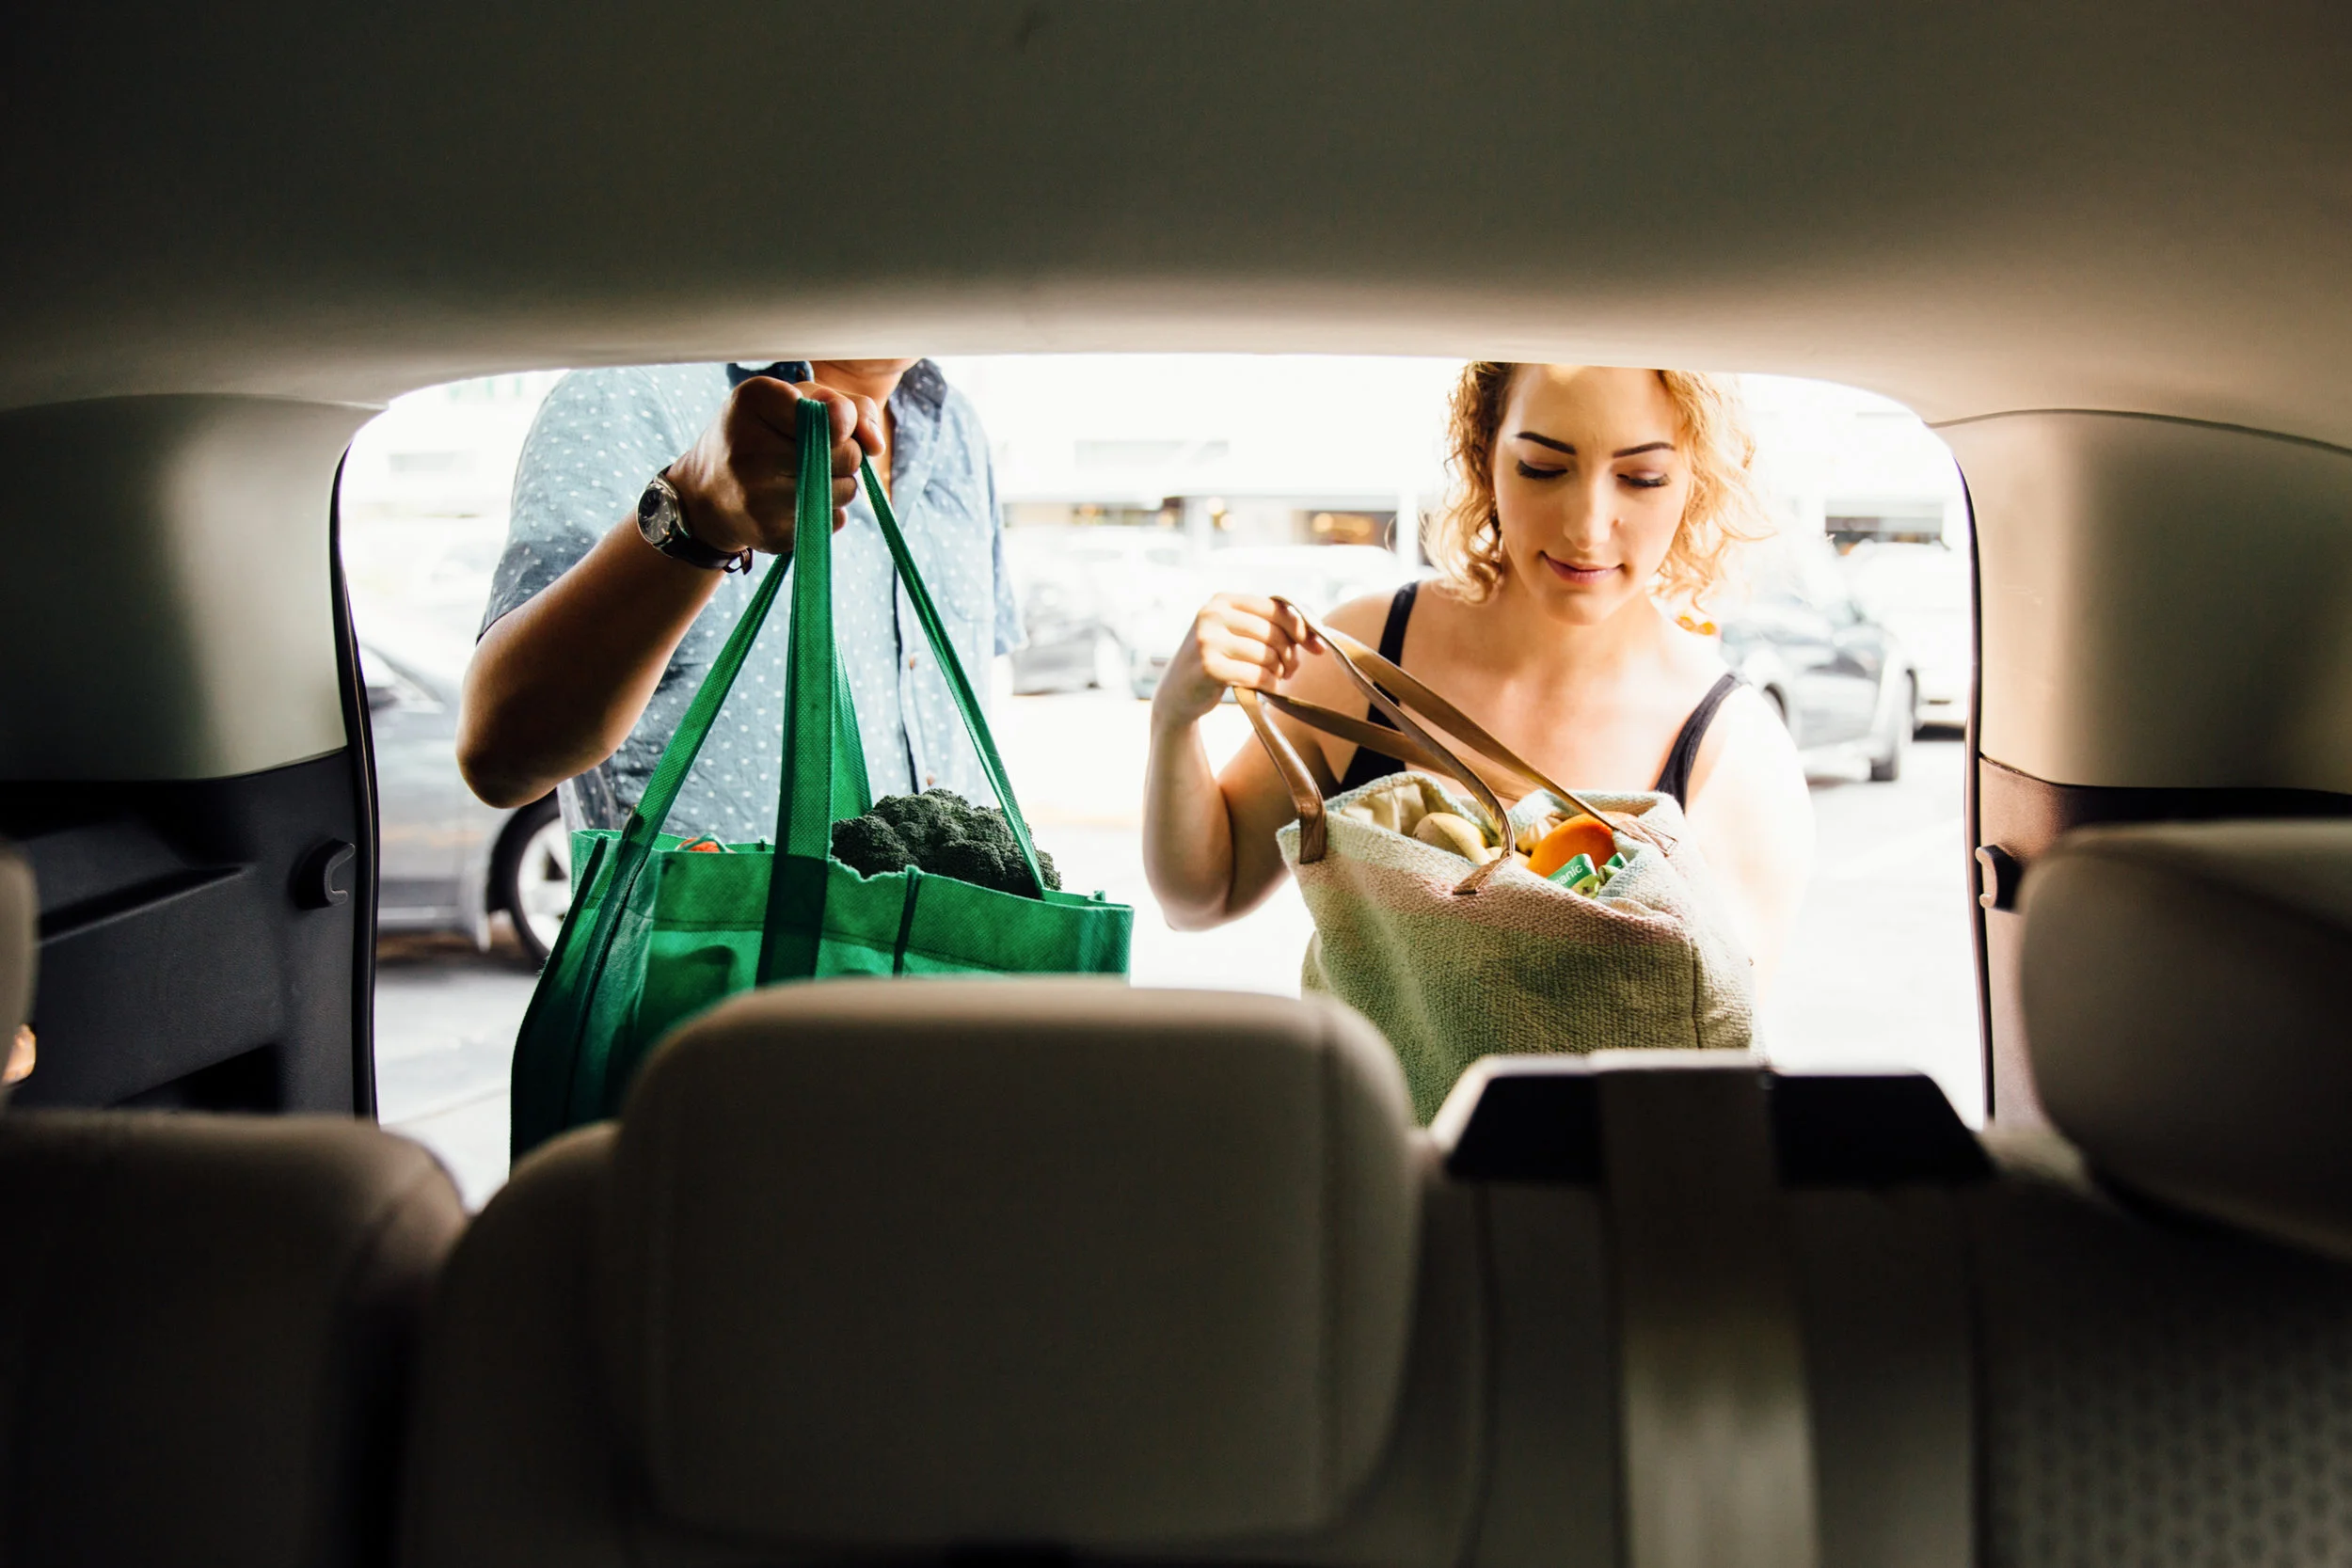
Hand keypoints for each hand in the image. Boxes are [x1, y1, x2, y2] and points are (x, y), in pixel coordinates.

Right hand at [663, 377, 884, 555]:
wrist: (707, 493)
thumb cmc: (761, 434)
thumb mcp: (795, 400)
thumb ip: (848, 405)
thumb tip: (876, 445)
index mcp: (753, 401)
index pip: (835, 416)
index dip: (844, 421)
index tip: (831, 423)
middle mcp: (750, 450)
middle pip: (847, 456)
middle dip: (845, 453)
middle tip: (819, 451)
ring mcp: (758, 498)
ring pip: (846, 491)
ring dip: (839, 483)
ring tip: (805, 475)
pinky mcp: (771, 534)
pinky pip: (833, 520)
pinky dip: (827, 510)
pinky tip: (796, 501)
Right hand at [1151, 593, 1324, 728]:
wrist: (1177, 693)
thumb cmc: (1217, 661)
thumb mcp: (1236, 634)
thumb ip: (1270, 627)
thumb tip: (1318, 636)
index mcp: (1222, 600)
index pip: (1275, 607)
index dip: (1302, 628)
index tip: (1316, 647)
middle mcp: (1212, 614)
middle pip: (1274, 632)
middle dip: (1290, 655)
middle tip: (1290, 670)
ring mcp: (1207, 640)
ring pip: (1267, 655)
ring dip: (1279, 672)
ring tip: (1275, 678)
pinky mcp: (1209, 667)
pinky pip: (1257, 674)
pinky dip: (1270, 685)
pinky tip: (1268, 689)